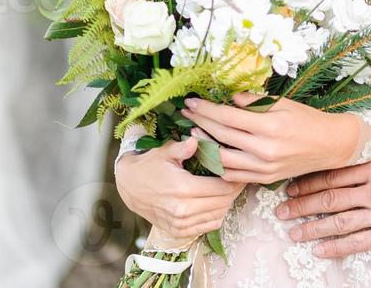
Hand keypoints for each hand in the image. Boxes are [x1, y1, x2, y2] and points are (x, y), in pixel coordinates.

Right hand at [115, 136, 244, 244]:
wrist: (129, 187)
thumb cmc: (149, 165)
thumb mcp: (165, 152)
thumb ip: (184, 147)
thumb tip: (197, 140)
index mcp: (183, 188)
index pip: (221, 188)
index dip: (235, 180)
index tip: (241, 171)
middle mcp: (182, 210)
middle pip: (223, 203)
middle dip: (234, 191)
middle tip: (240, 178)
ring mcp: (180, 224)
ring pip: (217, 216)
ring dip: (226, 203)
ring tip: (229, 189)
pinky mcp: (177, 232)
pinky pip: (207, 226)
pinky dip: (216, 216)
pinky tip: (216, 202)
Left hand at [185, 93, 359, 184]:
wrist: (329, 146)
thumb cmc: (307, 120)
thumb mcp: (283, 103)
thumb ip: (254, 102)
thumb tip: (229, 99)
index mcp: (269, 126)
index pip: (228, 117)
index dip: (206, 109)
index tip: (192, 102)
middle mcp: (264, 149)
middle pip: (222, 136)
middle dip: (201, 122)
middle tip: (188, 113)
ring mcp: (263, 167)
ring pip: (222, 159)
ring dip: (205, 145)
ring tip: (195, 132)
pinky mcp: (264, 179)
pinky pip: (233, 174)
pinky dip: (219, 164)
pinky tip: (211, 153)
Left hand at [274, 149, 370, 257]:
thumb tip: (359, 157)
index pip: (334, 174)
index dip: (310, 181)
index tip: (292, 186)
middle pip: (330, 198)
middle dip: (302, 204)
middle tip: (281, 210)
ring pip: (339, 221)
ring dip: (313, 227)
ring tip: (293, 232)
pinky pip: (359, 242)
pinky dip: (337, 246)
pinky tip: (320, 250)